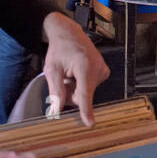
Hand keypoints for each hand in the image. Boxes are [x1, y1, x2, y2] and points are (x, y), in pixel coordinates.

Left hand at [42, 11, 109, 126]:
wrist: (69, 34)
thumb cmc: (59, 50)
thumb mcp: (52, 70)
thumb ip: (56, 91)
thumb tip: (57, 110)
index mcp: (84, 67)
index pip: (84, 94)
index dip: (86, 110)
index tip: (90, 123)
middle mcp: (97, 69)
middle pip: (82, 96)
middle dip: (71, 93)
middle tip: (64, 79)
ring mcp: (103, 70)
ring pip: (86, 92)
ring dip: (76, 87)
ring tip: (71, 72)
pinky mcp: (104, 72)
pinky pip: (90, 87)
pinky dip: (82, 83)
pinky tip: (78, 72)